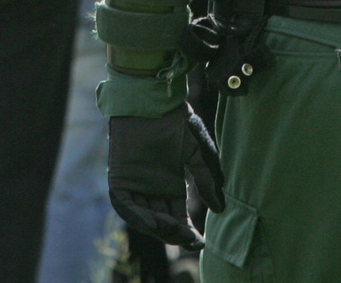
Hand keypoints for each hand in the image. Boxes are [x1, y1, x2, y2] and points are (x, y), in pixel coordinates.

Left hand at [108, 104, 225, 249]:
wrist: (153, 100)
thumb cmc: (175, 122)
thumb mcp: (197, 153)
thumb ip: (207, 180)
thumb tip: (220, 209)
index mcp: (169, 184)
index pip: (176, 216)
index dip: (186, 231)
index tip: (200, 240)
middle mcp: (152, 187)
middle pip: (161, 220)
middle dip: (174, 232)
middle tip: (188, 236)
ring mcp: (135, 183)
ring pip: (143, 216)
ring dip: (156, 227)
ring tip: (172, 229)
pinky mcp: (119, 177)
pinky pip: (124, 204)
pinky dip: (136, 215)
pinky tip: (153, 222)